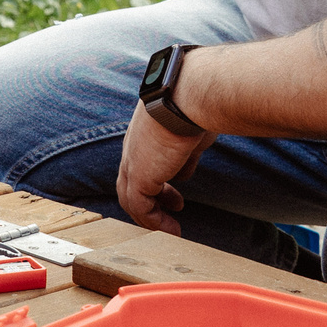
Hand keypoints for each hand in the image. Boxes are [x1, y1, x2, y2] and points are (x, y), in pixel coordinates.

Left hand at [115, 105, 213, 232]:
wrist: (188, 97)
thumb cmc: (196, 107)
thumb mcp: (191, 135)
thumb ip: (186, 156)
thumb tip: (185, 174)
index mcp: (144, 134)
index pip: (142, 162)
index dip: (158, 179)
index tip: (176, 191)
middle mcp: (133, 148)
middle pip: (131, 182)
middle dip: (153, 199)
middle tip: (173, 210)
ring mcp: (133, 162)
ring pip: (131, 197)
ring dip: (151, 216)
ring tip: (171, 229)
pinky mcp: (139, 175)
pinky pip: (140, 207)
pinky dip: (153, 221)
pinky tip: (172, 229)